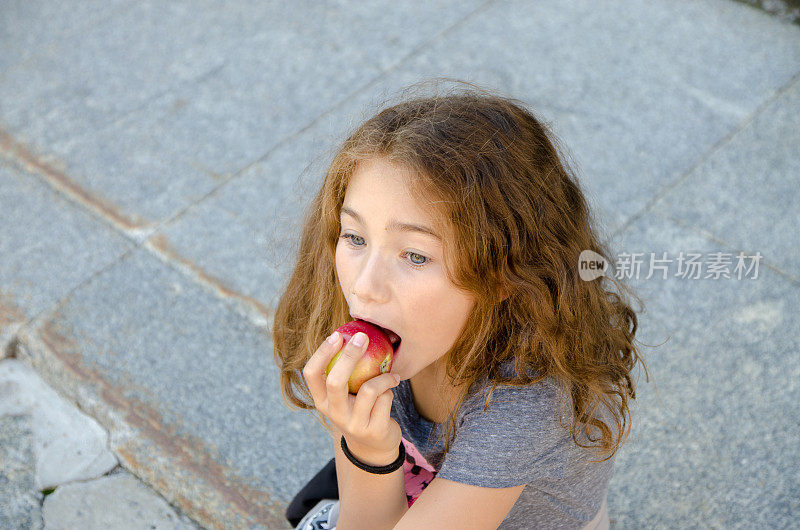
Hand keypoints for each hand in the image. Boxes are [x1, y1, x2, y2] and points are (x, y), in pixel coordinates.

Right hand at [303, 330, 401, 464]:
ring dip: (383, 378)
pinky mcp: (374, 430)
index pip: (311, 374)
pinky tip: (393, 388)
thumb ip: (346, 372)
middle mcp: (333, 413)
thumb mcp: (347, 394)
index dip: (322, 353)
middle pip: (336, 380)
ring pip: (368, 390)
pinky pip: (385, 399)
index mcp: (322, 400)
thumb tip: (355, 331)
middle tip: (362, 337)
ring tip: (391, 375)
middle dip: (349, 355)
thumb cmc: (360, 408)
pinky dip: (391, 390)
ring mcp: (353, 424)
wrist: (374, 447)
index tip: (337, 335)